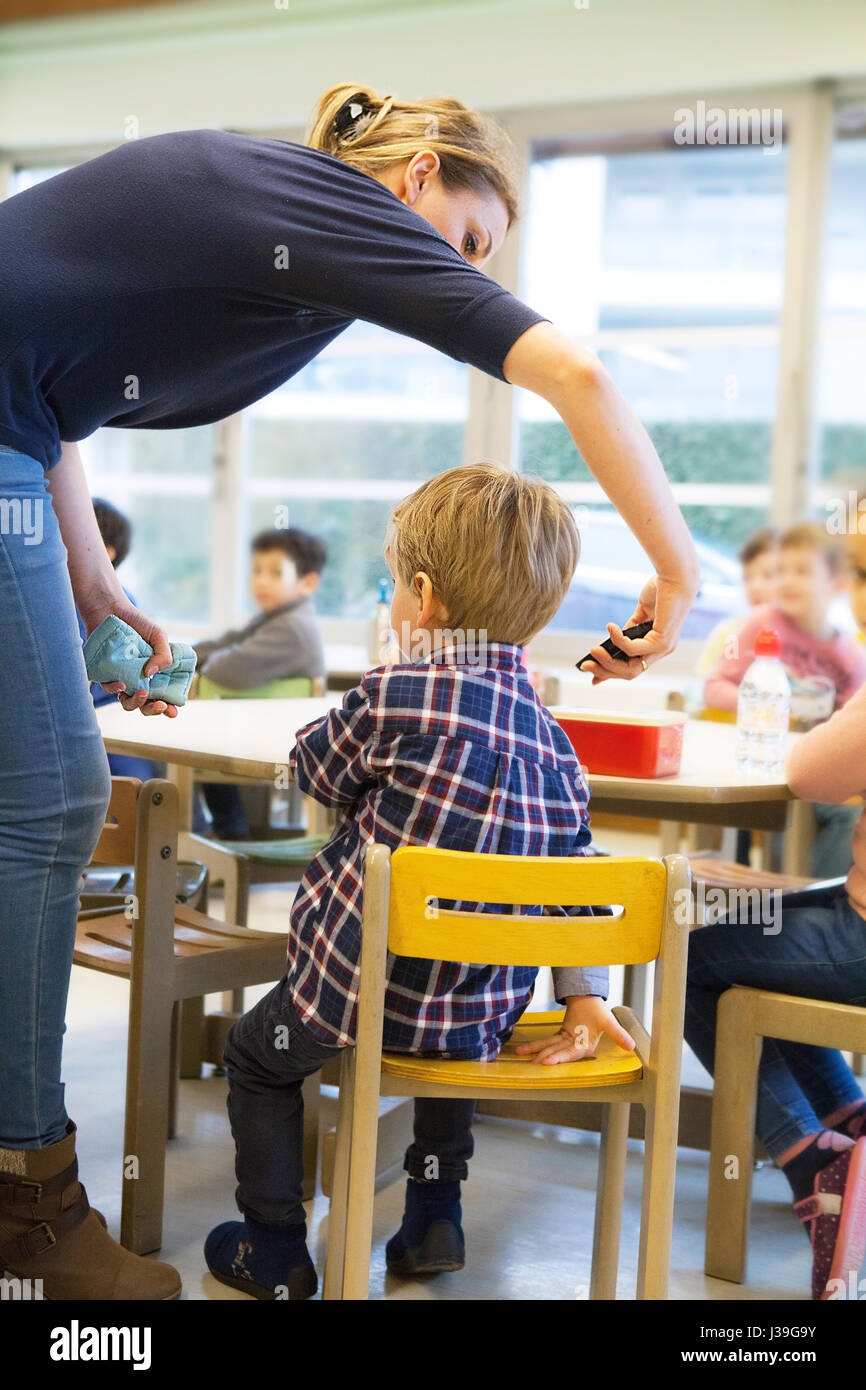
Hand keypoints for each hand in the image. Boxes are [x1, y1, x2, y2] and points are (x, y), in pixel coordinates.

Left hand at [82, 596, 178, 718]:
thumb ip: (164, 655)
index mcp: (154, 674)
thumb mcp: (159, 636)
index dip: (168, 707)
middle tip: (161, 704)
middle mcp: (137, 680)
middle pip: (145, 705)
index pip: (162, 696)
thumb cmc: (138, 623)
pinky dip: (115, 688)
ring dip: (136, 703)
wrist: (111, 609)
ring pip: (127, 702)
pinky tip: (122, 684)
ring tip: (143, 693)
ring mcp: (121, 678)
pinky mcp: (104, 674)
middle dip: (153, 709)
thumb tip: (150, 674)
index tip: (173, 711)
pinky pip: (108, 688)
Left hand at [513, 995, 634, 1065]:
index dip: (560, 1057)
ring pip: (550, 1047)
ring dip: (536, 1051)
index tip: (547, 1060)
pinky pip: (546, 1040)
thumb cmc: (599, 1010)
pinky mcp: (560, 1035)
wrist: (591, 998)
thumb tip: (632, 1046)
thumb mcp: (609, 1021)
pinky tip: (522, 1049)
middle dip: (545, 1056)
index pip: (571, 1054)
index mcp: (586, 1046)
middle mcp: (575, 1047)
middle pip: (558, 1052)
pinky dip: (535, 1044)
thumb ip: (618, 1034)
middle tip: (532, 1062)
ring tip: (522, 1055)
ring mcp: (567, 1042)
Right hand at [580, 572, 697, 684]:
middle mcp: (662, 651)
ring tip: (593, 651)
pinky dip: (617, 640)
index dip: (612, 672)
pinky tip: (610, 628)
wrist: (676, 575)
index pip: (633, 666)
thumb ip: (630, 629)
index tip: (592, 676)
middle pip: (630, 673)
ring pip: (631, 668)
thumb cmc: (661, 590)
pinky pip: (632, 649)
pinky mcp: (662, 641)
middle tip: (585, 665)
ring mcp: (664, 648)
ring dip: (608, 662)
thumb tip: (612, 641)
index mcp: (657, 645)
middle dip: (605, 671)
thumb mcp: (642, 613)